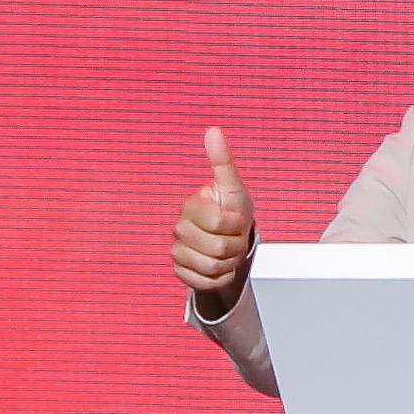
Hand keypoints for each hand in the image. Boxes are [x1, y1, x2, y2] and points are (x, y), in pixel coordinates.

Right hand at [172, 127, 257, 311]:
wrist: (230, 240)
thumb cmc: (233, 210)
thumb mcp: (233, 188)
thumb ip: (223, 161)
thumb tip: (213, 131)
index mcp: (191, 206)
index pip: (218, 221)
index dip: (236, 223)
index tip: (236, 218)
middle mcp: (179, 229)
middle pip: (216, 247)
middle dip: (235, 245)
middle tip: (235, 237)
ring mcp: (177, 252)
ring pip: (212, 267)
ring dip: (229, 262)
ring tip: (229, 251)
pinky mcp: (181, 273)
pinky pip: (206, 283)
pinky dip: (221, 279)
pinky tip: (222, 267)